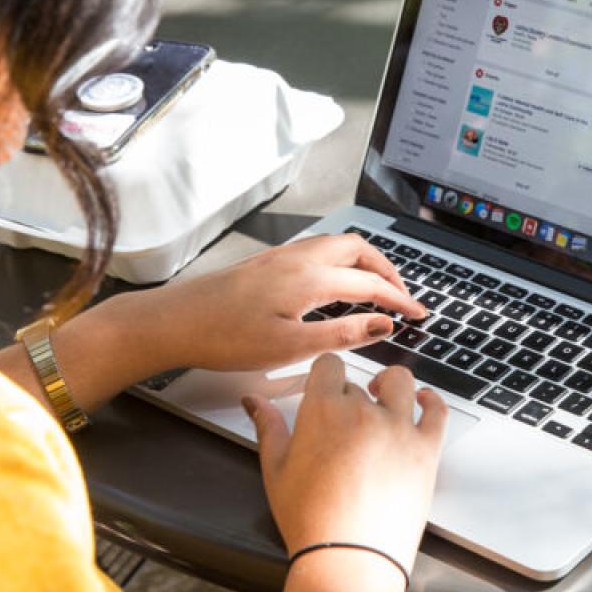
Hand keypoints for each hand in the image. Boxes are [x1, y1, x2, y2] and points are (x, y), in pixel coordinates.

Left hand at [98, 233, 426, 376]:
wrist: (173, 321)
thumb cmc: (224, 337)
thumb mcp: (289, 347)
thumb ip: (341, 333)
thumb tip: (382, 324)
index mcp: (310, 278)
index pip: (371, 283)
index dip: (400, 299)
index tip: (419, 314)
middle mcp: (299, 258)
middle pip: (359, 249)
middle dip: (387, 268)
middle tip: (402, 295)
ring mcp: (281, 255)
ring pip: (337, 244)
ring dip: (364, 261)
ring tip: (376, 286)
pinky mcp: (267, 261)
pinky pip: (318, 249)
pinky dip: (341, 260)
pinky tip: (334, 283)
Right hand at [244, 354, 447, 573]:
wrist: (348, 562)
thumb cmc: (309, 520)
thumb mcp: (275, 470)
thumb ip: (267, 427)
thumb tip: (254, 401)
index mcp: (323, 409)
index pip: (329, 364)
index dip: (326, 375)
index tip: (325, 389)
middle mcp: (363, 410)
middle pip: (358, 384)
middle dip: (349, 399)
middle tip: (342, 429)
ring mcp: (398, 428)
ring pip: (400, 382)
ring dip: (390, 386)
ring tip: (382, 399)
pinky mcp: (426, 449)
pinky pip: (437, 410)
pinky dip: (431, 400)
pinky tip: (422, 402)